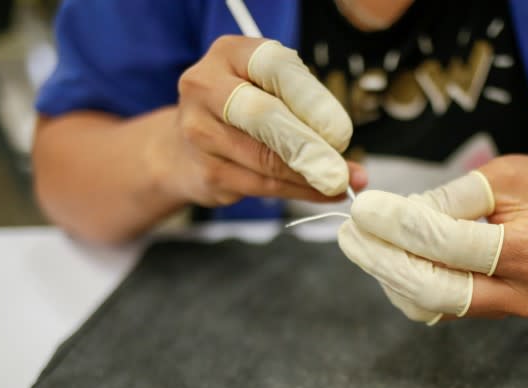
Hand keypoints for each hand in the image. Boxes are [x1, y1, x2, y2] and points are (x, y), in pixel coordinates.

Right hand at [155, 36, 365, 206]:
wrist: (185, 149)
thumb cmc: (241, 113)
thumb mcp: (267, 89)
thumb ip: (301, 106)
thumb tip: (341, 141)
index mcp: (229, 54)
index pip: (275, 67)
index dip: (311, 100)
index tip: (341, 131)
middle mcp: (206, 87)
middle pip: (263, 116)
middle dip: (310, 146)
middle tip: (342, 170)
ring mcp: (199, 131)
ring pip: (265, 159)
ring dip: (310, 176)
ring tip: (341, 184)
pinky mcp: (206, 171)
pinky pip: (262, 186)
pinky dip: (299, 191)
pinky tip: (323, 194)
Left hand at [337, 155, 527, 323]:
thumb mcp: (504, 175)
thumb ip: (452, 197)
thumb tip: (393, 213)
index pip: (452, 244)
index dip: (400, 226)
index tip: (364, 207)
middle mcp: (523, 291)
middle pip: (436, 289)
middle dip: (383, 261)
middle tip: (348, 234)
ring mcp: (508, 310)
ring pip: (430, 306)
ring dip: (388, 275)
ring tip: (363, 241)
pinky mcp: (491, 315)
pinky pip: (436, 308)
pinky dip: (405, 284)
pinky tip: (389, 257)